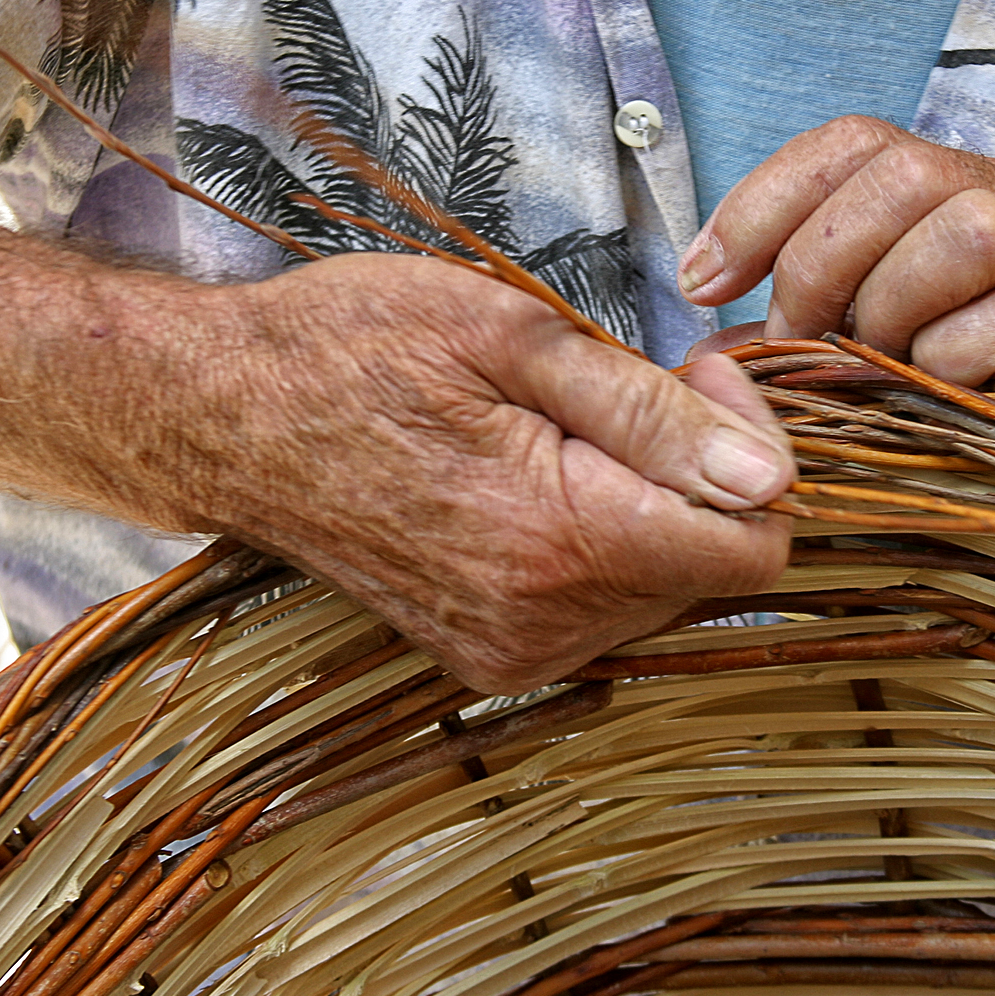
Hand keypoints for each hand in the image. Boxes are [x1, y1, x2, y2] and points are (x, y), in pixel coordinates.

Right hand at [156, 254, 794, 693]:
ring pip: (666, 590)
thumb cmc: (353, 348)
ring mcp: (512, 652)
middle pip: (715, 569)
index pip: (755, 548)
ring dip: (653, 508)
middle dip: (704, 475)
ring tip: (573, 428)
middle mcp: (541, 623)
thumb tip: (771, 478)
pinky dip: (606, 545)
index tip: (697, 373)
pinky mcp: (490, 658)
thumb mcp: (512, 336)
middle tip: (631, 385)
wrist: (222, 415)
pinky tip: (547, 479)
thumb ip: (653, 414)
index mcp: (556, 542)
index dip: (756, 452)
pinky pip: (606, 609)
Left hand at [676, 115, 994, 534]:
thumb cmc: (986, 393)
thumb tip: (713, 353)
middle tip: (799, 338)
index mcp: (962, 190)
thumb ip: (813, 326)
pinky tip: (931, 396)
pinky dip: (947, 363)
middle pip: (909, 169)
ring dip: (891, 304)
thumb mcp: (890, 337)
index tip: (703, 280)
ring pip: (969, 228)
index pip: (855, 142)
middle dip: (822, 258)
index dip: (763, 200)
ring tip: (874, 363)